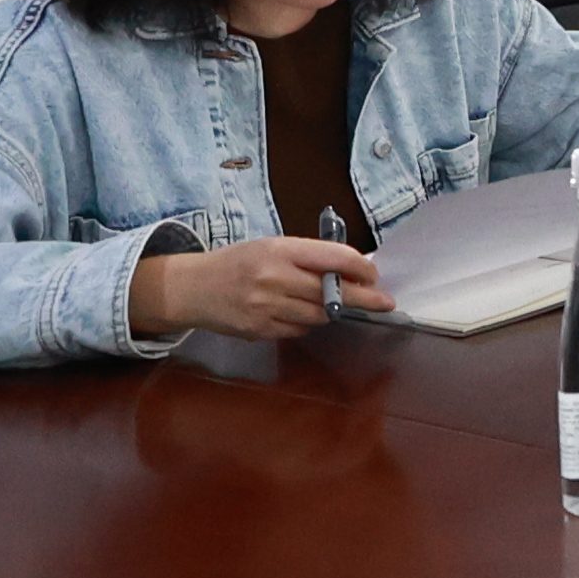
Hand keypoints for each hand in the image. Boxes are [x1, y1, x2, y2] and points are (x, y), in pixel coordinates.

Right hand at [133, 234, 386, 341]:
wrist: (193, 287)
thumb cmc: (238, 262)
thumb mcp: (272, 247)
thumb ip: (309, 258)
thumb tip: (353, 271)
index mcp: (280, 250)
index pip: (335, 258)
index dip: (361, 268)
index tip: (374, 275)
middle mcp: (275, 278)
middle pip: (332, 293)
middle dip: (363, 298)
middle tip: (385, 302)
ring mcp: (267, 307)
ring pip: (319, 316)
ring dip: (330, 311)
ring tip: (327, 302)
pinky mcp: (260, 330)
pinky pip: (299, 330)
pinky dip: (305, 323)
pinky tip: (294, 312)